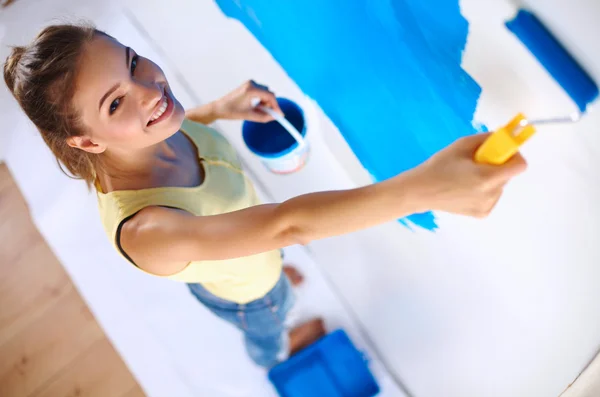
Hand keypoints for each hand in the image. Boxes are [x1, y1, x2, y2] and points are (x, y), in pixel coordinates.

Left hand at [214, 80, 282, 121]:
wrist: (219, 108)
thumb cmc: (231, 111)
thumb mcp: (249, 116)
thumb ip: (264, 117)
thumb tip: (274, 117)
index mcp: (251, 90)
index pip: (270, 96)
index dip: (276, 106)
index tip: (279, 114)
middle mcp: (251, 84)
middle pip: (269, 93)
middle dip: (270, 105)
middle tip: (268, 114)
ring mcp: (249, 83)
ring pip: (265, 92)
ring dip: (265, 102)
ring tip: (259, 111)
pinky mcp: (248, 85)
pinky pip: (260, 91)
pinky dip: (261, 99)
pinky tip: (256, 106)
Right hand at [408, 133, 527, 217]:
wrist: (420, 191)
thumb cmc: (438, 167)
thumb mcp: (461, 145)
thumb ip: (486, 139)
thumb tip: (502, 137)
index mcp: (487, 177)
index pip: (519, 165)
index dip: (512, 155)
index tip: (499, 152)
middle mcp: (490, 194)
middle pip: (507, 175)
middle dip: (497, 166)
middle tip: (475, 163)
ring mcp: (487, 206)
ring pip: (500, 186)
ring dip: (490, 179)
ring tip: (466, 177)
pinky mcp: (481, 213)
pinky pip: (491, 197)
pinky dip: (484, 190)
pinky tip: (465, 188)